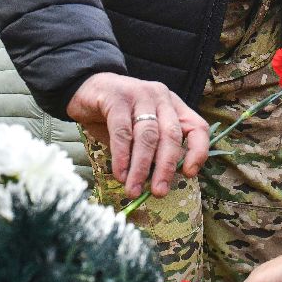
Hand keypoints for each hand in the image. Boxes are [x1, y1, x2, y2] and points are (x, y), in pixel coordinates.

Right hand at [66, 72, 208, 195]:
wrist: (83, 89)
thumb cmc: (116, 115)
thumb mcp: (140, 132)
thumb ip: (153, 150)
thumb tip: (160, 180)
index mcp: (173, 106)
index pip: (198, 127)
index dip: (198, 152)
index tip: (189, 174)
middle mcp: (161, 97)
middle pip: (171, 135)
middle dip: (165, 168)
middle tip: (158, 192)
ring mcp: (140, 94)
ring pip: (147, 136)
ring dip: (141, 167)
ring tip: (133, 189)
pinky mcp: (116, 97)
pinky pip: (122, 131)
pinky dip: (122, 156)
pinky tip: (120, 173)